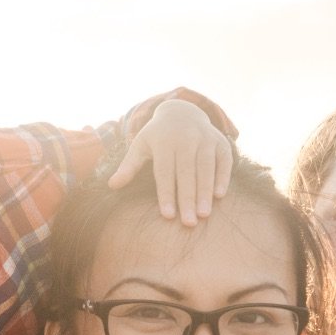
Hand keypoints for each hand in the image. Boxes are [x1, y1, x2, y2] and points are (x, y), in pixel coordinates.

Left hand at [107, 99, 234, 226]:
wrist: (182, 111)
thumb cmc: (157, 135)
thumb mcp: (140, 146)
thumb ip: (128, 166)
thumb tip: (111, 186)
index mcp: (164, 142)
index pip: (165, 172)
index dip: (166, 194)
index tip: (168, 215)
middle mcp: (186, 139)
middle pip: (187, 173)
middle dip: (188, 199)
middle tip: (189, 223)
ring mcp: (205, 139)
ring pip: (206, 168)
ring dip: (205, 192)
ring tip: (204, 215)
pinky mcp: (220, 142)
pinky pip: (224, 161)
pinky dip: (223, 177)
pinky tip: (219, 196)